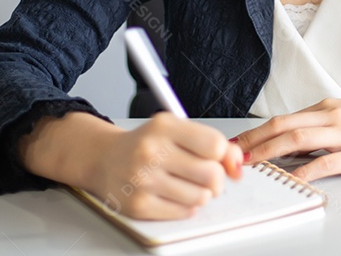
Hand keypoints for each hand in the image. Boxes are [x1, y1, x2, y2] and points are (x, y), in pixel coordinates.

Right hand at [20, 111, 243, 219]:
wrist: (104, 159)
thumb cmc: (146, 143)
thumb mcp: (177, 130)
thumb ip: (212, 142)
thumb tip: (237, 163)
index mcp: (164, 127)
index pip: (214, 144)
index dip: (224, 155)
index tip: (219, 158)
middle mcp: (151, 152)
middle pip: (211, 174)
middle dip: (217, 179)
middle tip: (208, 177)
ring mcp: (143, 181)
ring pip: (200, 197)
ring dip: (202, 194)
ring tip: (189, 185)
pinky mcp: (138, 206)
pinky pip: (183, 213)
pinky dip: (187, 206)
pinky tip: (176, 195)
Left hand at [233, 92, 340, 181]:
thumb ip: (322, 127)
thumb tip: (293, 143)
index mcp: (328, 107)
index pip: (284, 118)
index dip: (256, 131)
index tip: (236, 143)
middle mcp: (332, 116)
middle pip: (283, 125)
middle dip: (253, 140)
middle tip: (230, 154)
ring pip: (297, 139)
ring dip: (269, 152)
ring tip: (250, 164)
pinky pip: (325, 162)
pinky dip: (303, 171)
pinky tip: (290, 180)